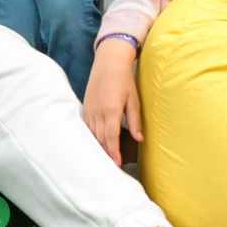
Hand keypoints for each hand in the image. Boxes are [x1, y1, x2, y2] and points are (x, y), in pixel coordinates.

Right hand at [83, 38, 143, 165]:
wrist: (109, 61)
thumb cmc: (124, 79)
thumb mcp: (134, 99)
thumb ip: (135, 120)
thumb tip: (140, 139)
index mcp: (111, 109)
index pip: (111, 137)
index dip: (114, 152)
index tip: (118, 163)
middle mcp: (98, 111)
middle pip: (100, 138)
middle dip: (107, 153)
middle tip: (114, 165)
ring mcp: (90, 109)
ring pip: (92, 134)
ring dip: (99, 146)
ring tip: (106, 157)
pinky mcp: (86, 106)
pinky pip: (88, 126)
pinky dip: (93, 136)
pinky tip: (98, 142)